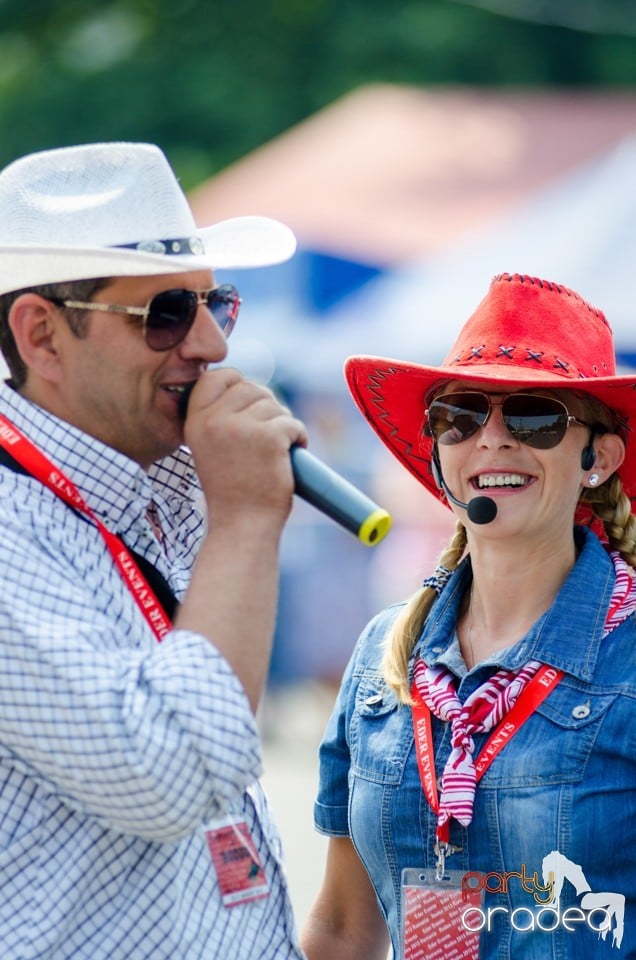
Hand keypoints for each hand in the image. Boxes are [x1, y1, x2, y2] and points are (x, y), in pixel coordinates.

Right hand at [183, 368, 306, 528]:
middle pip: (251, 388)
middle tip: (268, 435)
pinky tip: (291, 454)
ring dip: (283, 424)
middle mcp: (214, 421)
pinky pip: (292, 423)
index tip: (249, 405)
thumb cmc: (231, 489)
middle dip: (267, 407)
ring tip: (276, 451)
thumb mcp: (211, 447)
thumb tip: (247, 385)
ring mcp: (241, 428)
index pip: (215, 376)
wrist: (242, 525)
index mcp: (195, 421)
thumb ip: (220, 417)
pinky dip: (298, 437)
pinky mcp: (268, 437)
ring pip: (275, 405)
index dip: (237, 383)